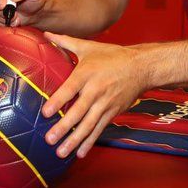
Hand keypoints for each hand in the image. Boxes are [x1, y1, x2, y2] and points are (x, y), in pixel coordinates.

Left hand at [40, 32, 147, 158]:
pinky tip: (79, 153)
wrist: (141, 67)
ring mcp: (105, 104)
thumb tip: (46, 34)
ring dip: (74, 140)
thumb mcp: (89, 47)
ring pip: (88, 125)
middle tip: (49, 139)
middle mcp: (96, 90)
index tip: (45, 113)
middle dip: (63, 127)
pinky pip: (99, 129)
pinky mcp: (112, 113)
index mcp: (87, 73)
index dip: (58, 102)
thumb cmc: (112, 56)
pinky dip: (90, 142)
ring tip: (61, 152)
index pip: (70, 89)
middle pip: (78, 112)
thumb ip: (65, 42)